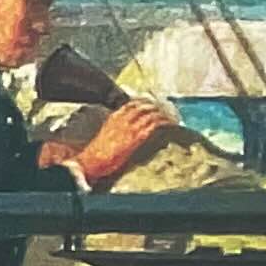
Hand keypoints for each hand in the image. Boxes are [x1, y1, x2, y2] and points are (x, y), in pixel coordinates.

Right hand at [69, 100, 183, 183]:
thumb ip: (115, 130)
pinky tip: (173, 127)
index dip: (145, 103)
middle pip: (145, 106)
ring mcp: (131, 127)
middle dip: (158, 108)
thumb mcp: (104, 137)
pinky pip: (155, 125)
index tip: (154, 105)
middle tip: (168, 112)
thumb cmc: (96, 155)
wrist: (92, 162)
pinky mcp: (137, 137)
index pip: (132, 104)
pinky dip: (166, 124)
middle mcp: (123, 119)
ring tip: (174, 119)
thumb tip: (125, 133)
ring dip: (165, 115)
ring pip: (153, 114)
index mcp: (114, 118)